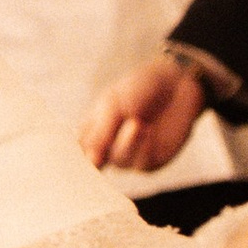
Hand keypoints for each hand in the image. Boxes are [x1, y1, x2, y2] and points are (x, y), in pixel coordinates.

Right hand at [81, 53, 208, 174]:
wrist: (176, 83)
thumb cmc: (140, 88)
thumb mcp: (113, 104)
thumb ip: (101, 132)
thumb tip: (90, 161)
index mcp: (94, 129)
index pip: (76, 148)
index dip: (71, 156)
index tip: (71, 158)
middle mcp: (109, 145)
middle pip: (95, 161)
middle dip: (99, 156)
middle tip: (101, 150)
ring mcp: (130, 154)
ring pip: (118, 162)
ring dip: (126, 145)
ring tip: (136, 123)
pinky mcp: (151, 160)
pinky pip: (140, 164)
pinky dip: (142, 148)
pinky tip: (147, 130)